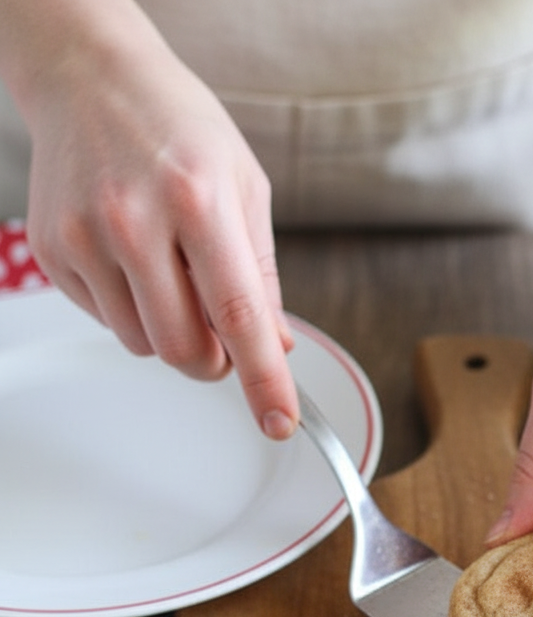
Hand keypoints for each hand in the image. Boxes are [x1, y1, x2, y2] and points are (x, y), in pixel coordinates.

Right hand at [18, 4, 297, 436]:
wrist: (90, 76)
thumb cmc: (177, 128)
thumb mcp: (244, 185)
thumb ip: (262, 275)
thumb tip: (275, 348)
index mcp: (197, 198)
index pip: (237, 314)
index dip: (261, 379)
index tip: (278, 422)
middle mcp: (135, 218)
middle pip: (183, 348)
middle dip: (213, 359)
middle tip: (221, 333)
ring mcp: (85, 236)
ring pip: (143, 345)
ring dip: (169, 331)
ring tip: (170, 270)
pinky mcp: (52, 250)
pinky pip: (107, 322)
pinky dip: (130, 309)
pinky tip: (131, 258)